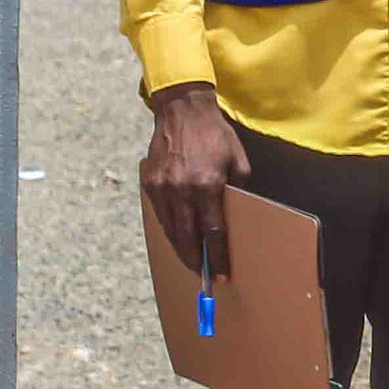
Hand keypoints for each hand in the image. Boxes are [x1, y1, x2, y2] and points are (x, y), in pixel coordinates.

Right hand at [140, 82, 248, 279]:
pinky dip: (170, 230)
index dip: (217, 255)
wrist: (182, 112)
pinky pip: (160, 215)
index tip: (220, 273)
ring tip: (192, 262)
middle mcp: (182, 190)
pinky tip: (179, 238)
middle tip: (203, 276)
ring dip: (181, 249)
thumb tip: (236, 216)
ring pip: (171, 230)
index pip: (213, 232)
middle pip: (188, 237)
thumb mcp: (237, 161)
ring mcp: (162, 188)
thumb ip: (238, 189)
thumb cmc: (216, 136)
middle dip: (197, 260)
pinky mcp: (149, 184)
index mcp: (207, 186)